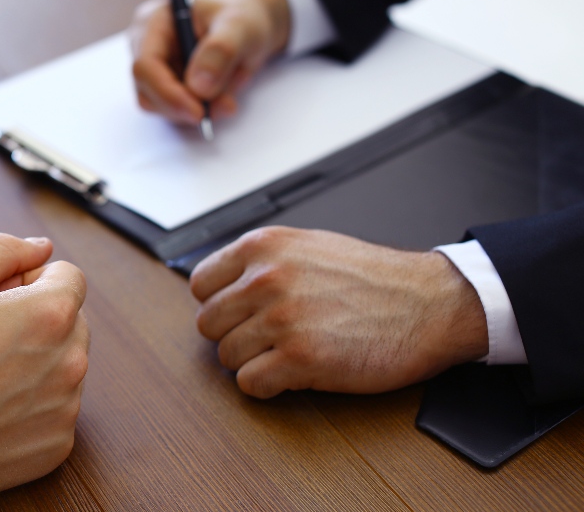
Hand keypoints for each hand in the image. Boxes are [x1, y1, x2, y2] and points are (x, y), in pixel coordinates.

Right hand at [0, 233, 88, 497]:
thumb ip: (3, 251)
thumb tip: (41, 247)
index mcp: (50, 314)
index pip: (70, 277)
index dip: (32, 279)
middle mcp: (70, 361)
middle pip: (71, 322)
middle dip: (38, 320)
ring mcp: (66, 408)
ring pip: (64, 367)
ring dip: (37, 363)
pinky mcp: (56, 445)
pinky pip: (56, 410)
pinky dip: (32, 406)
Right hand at [129, 0, 289, 125]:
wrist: (249, 27)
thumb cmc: (242, 17)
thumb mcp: (241, 25)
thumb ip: (221, 51)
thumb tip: (199, 87)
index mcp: (153, 23)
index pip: (144, 66)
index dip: (167, 93)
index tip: (198, 112)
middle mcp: (146, 48)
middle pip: (148, 92)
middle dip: (185, 106)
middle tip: (224, 107)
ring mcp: (155, 71)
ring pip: (163, 107)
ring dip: (198, 109)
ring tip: (230, 95)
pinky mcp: (168, 88)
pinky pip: (179, 112)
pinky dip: (204, 109)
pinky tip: (223, 95)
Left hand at [190, 226, 487, 397]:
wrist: (431, 303)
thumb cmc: (375, 279)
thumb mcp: (309, 247)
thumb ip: (263, 262)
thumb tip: (222, 286)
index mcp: (265, 246)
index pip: (201, 283)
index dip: (219, 304)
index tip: (238, 314)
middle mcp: (267, 278)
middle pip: (209, 323)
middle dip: (234, 335)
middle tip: (265, 339)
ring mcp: (281, 319)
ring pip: (226, 356)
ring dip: (252, 362)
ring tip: (286, 354)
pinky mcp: (300, 359)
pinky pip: (250, 384)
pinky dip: (267, 386)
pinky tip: (292, 374)